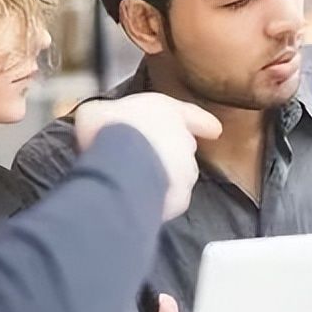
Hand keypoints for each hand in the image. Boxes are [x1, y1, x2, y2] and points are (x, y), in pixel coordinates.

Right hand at [75, 93, 221, 219]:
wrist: (120, 163)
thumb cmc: (110, 127)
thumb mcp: (97, 110)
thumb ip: (104, 115)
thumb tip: (96, 119)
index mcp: (169, 112)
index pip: (191, 115)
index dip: (201, 121)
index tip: (215, 130)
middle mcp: (184, 142)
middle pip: (183, 148)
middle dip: (169, 153)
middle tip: (146, 157)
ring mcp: (185, 173)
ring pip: (178, 176)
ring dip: (162, 177)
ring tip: (137, 183)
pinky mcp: (179, 200)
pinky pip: (169, 200)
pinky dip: (157, 200)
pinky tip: (137, 200)